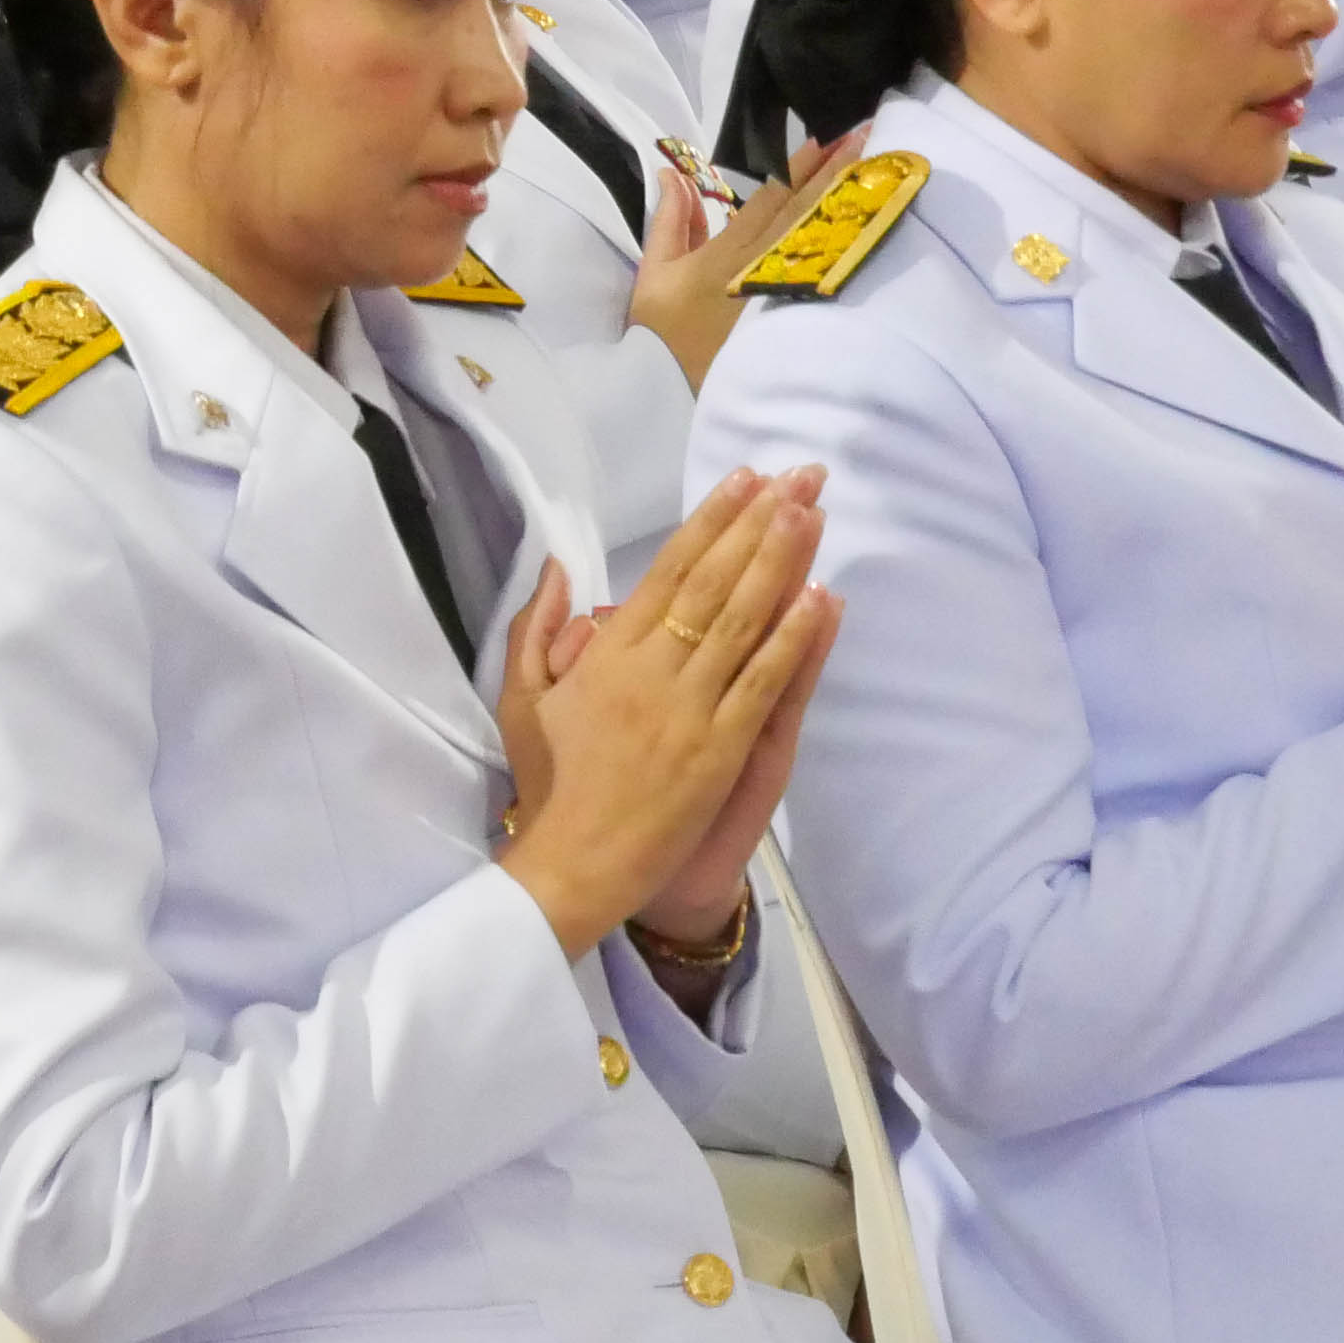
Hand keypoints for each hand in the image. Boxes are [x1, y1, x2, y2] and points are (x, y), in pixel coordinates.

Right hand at [492, 475, 832, 960]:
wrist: (571, 865)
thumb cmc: (549, 786)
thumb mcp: (523, 701)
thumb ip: (537, 631)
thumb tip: (558, 569)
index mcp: (607, 655)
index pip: (667, 571)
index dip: (710, 522)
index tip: (744, 480)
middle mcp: (650, 671)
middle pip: (714, 582)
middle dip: (758, 523)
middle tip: (798, 476)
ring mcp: (688, 710)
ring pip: (742, 622)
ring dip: (781, 563)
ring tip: (812, 514)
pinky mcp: (719, 752)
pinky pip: (762, 685)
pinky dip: (792, 640)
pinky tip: (821, 599)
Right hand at [626, 128, 865, 387]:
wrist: (673, 392)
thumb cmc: (663, 333)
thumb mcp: (654, 273)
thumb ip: (670, 221)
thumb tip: (673, 173)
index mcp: (727, 255)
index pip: (772, 201)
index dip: (801, 166)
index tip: (830, 136)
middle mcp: (762, 270)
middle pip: (806, 214)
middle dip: (837, 171)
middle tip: (868, 134)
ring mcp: (783, 296)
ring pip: (821, 240)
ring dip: (847, 201)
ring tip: (875, 168)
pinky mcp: (796, 318)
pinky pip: (825, 273)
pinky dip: (846, 244)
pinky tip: (865, 224)